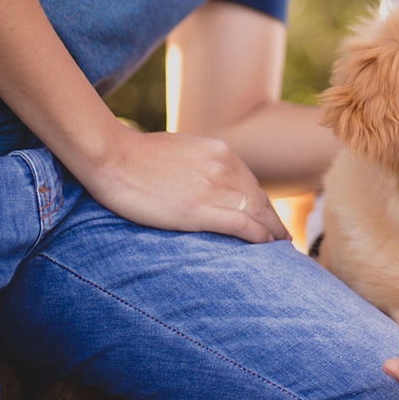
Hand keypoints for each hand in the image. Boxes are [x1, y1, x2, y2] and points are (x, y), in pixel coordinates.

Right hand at [74, 121, 289, 243]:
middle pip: (259, 200)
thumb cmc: (138, 156)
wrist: (113, 157)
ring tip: (282, 249)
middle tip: (285, 240)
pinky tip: (267, 247)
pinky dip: (259, 237)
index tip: (271, 221)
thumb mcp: (182, 150)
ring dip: (273, 233)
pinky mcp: (199, 210)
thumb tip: (209, 181)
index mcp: (220, 153)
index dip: (264, 206)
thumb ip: (202, 164)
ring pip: (256, 213)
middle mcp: (223, 167)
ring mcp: (213, 188)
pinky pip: (241, 225)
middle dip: (274, 222)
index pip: (252, 185)